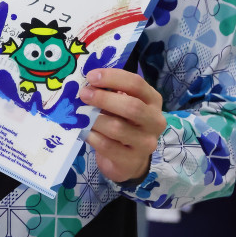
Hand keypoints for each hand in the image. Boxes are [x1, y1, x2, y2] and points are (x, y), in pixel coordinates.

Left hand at [79, 67, 166, 183]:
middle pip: (131, 106)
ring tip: (80, 115)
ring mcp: (146, 143)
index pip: (136, 83)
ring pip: (117, 128)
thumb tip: (86, 82)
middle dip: (103, 98)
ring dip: (94, 119)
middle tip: (83, 94)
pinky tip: (83, 131)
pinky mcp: (132, 160)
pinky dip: (91, 136)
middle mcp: (155, 121)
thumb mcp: (121, 104)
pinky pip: (107, 146)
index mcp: (152, 100)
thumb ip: (110, 92)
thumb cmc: (123, 123)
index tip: (90, 76)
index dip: (112, 78)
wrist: (129, 160)